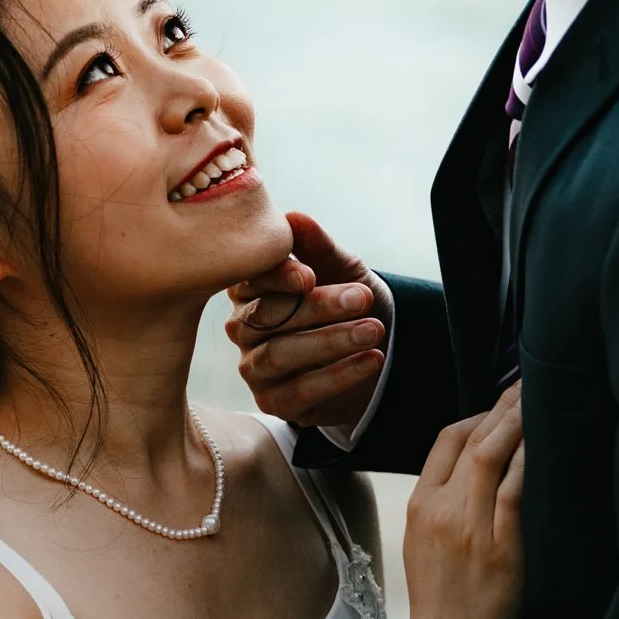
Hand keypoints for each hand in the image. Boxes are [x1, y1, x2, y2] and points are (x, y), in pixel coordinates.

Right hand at [226, 213, 391, 430]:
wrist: (374, 349)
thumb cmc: (348, 302)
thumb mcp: (343, 269)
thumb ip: (318, 246)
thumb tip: (294, 217)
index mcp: (251, 288)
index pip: (253, 279)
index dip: (279, 277)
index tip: (310, 276)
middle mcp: (243, 327)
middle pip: (268, 317)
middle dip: (318, 307)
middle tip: (362, 299)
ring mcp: (254, 367)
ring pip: (280, 354)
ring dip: (330, 342)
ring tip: (373, 331)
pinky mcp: (272, 401)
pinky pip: (299, 391)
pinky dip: (338, 376)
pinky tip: (371, 360)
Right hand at [401, 386, 524, 618]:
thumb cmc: (443, 605)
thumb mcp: (425, 546)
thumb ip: (443, 508)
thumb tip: (473, 474)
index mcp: (419, 504)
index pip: (445, 439)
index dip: (478, 413)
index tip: (504, 404)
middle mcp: (439, 507)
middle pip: (470, 436)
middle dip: (503, 404)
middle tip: (531, 382)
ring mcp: (468, 524)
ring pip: (491, 453)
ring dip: (519, 420)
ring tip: (542, 396)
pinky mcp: (498, 544)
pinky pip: (514, 487)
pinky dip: (530, 458)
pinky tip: (546, 441)